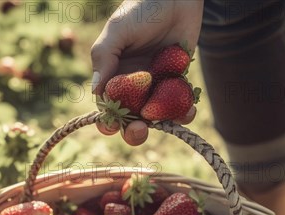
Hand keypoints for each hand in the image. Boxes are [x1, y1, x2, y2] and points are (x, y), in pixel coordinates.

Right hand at [91, 0, 203, 145]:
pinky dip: (183, 112)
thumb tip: (96, 90)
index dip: (108, 122)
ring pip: (155, 118)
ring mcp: (155, 88)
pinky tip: (188, 109)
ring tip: (169, 120)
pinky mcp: (176, 84)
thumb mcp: (118, 30)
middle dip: (133, 131)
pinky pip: (178, 106)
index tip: (115, 125)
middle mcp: (132, 88)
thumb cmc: (141, 8)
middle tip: (140, 128)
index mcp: (113, 79)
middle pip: (129, 121)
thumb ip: (104, 57)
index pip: (107, 109)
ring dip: (161, 125)